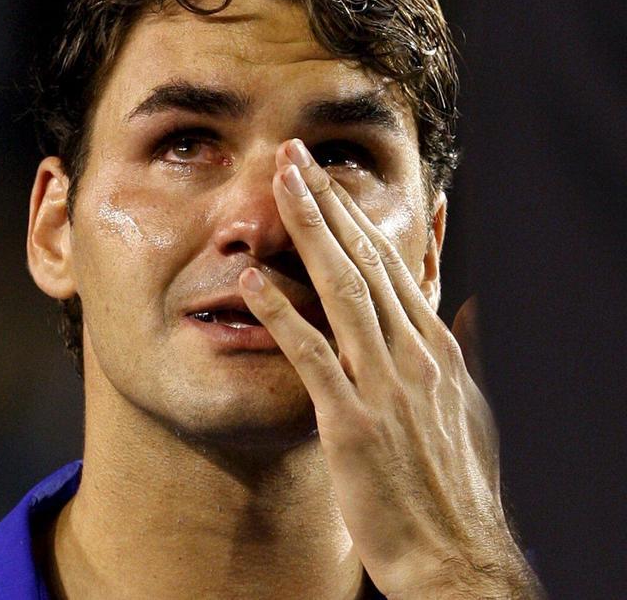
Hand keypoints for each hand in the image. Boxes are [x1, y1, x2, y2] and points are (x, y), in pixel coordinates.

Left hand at [239, 139, 543, 598]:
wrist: (455, 559)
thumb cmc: (449, 488)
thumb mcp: (464, 408)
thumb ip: (454, 352)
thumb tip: (459, 308)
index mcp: (437, 348)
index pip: (394, 263)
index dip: (357, 214)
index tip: (327, 176)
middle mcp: (416, 355)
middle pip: (367, 259)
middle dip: (328, 202)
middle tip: (292, 154)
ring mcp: (386, 386)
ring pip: (344, 289)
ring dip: (308, 231)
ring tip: (276, 184)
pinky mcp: (353, 423)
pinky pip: (313, 356)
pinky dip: (282, 314)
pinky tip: (250, 283)